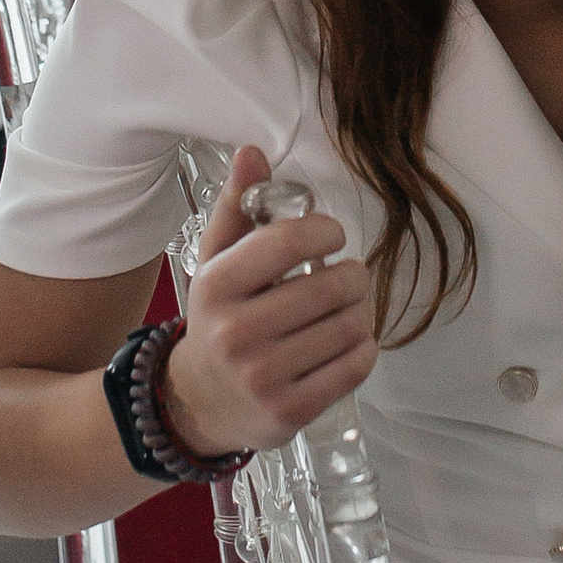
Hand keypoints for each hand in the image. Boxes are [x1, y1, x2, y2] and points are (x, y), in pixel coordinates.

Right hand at [162, 142, 378, 460]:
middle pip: (332, 286)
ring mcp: (263, 377)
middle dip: (353, 275)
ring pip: (350, 326)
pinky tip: (348, 342)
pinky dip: (364, 347)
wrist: (199, 400)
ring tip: (348, 308)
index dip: (326, 230)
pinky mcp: (290, 411)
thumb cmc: (219, 317)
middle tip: (349, 277)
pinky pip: (356, 366)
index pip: (290, 241)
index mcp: (217, 285)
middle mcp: (236, 333)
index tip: (331, 236)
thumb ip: (237, 204)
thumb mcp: (217, 260)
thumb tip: (253, 152)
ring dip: (362, 311)